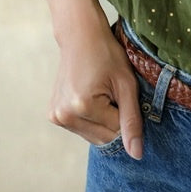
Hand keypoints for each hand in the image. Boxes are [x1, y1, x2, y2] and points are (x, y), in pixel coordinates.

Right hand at [47, 15, 143, 159]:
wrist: (80, 36)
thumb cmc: (107, 54)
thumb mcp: (126, 84)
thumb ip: (132, 120)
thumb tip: (137, 155)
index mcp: (82, 107)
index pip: (117, 132)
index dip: (126, 114)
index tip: (122, 92)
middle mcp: (64, 116)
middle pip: (103, 138)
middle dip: (114, 119)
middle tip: (112, 91)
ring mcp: (56, 117)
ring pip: (93, 135)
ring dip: (103, 120)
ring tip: (101, 91)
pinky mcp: (53, 116)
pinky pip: (82, 128)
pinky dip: (92, 117)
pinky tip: (90, 95)